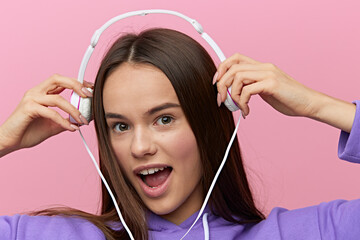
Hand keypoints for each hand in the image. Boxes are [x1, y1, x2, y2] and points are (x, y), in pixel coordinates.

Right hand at [0, 74, 92, 156]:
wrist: (10, 142)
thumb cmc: (28, 132)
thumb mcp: (53, 125)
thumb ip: (66, 120)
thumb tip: (83, 120)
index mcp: (42, 92)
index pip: (61, 81)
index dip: (77, 82)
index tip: (91, 88)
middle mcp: (36, 92)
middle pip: (58, 79)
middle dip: (76, 85)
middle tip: (89, 95)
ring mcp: (31, 99)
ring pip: (57, 99)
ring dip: (73, 110)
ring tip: (83, 120)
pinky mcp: (28, 108)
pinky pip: (51, 112)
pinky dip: (63, 121)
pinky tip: (71, 128)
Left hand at [213, 53, 355, 131]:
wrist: (309, 103)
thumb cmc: (288, 99)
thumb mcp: (266, 90)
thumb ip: (252, 87)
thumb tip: (234, 93)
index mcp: (261, 67)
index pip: (235, 58)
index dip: (221, 68)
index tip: (216, 84)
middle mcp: (264, 67)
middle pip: (232, 67)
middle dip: (222, 85)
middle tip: (221, 100)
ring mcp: (268, 74)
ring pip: (238, 77)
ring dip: (232, 95)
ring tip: (238, 108)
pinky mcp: (272, 84)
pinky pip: (248, 90)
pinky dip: (242, 102)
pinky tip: (247, 111)